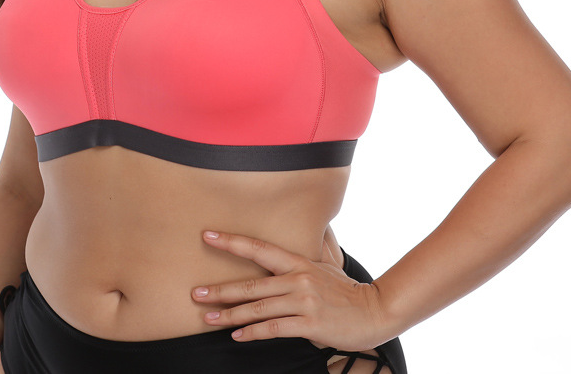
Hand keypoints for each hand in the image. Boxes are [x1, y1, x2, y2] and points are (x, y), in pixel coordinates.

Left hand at [192, 230, 386, 351]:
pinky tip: (238, 335)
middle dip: (220, 289)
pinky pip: (274, 328)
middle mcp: (298, 277)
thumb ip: (305, 259)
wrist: (375, 311)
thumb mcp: (325, 267)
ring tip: (208, 318)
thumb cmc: (346, 292)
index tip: (208, 236)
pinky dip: (253, 332)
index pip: (259, 248)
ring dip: (230, 315)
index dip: (232, 241)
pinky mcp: (310, 323)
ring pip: (259, 307)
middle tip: (195, 293)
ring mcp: (304, 300)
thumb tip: (291, 250)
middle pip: (251, 283)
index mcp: (298, 261)